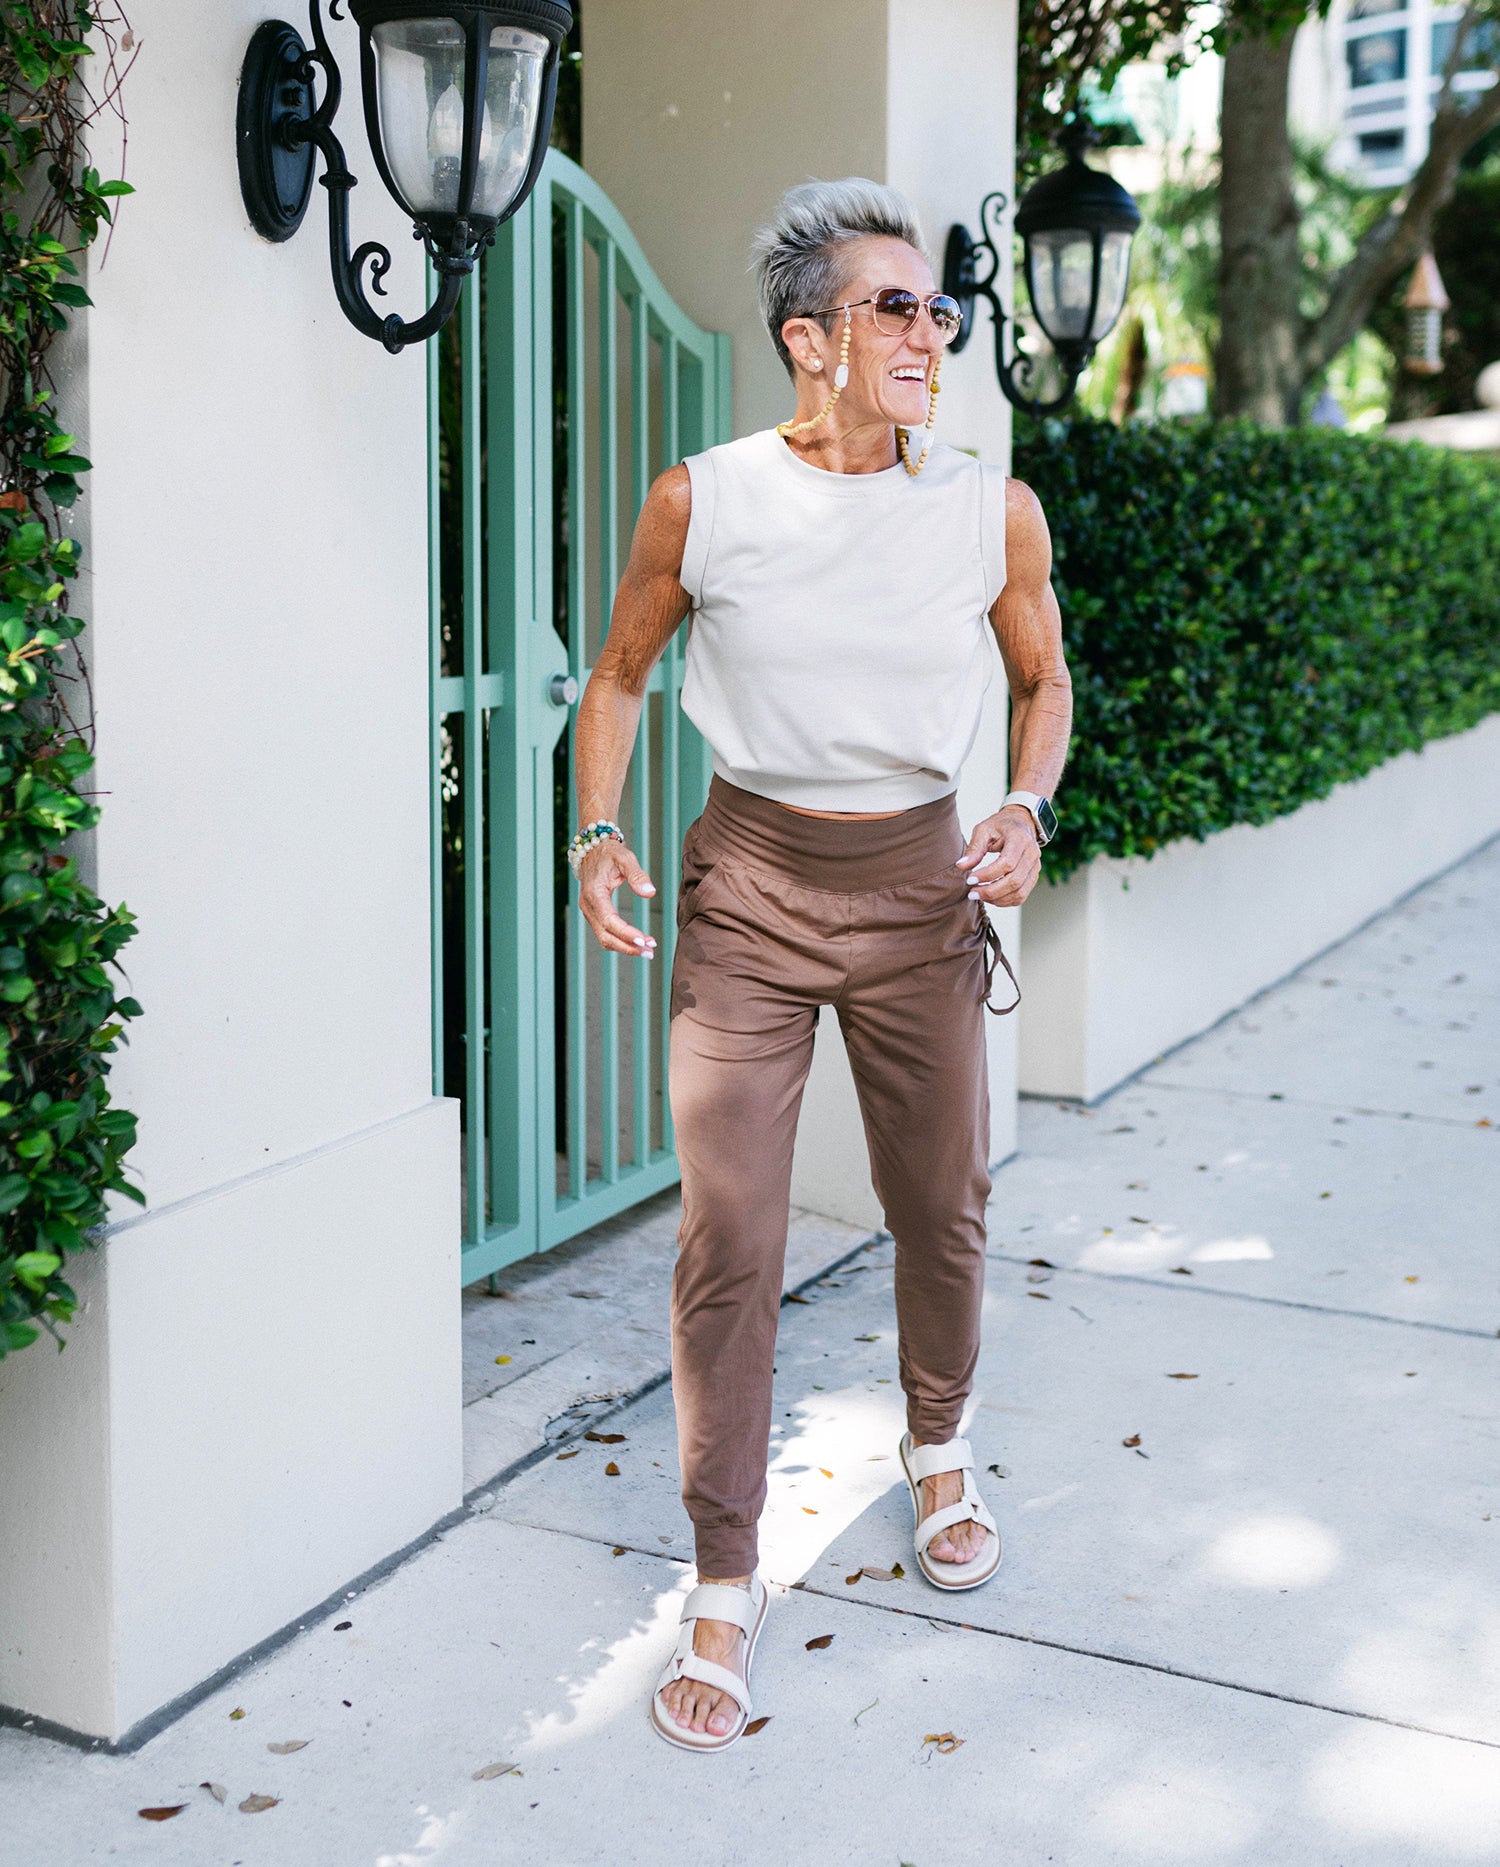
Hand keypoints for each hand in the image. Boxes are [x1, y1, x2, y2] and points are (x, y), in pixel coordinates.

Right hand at [576, 837, 657, 956]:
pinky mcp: (593, 914)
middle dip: (628, 947)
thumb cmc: (610, 853)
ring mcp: (588, 912)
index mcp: (594, 893)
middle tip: (651, 951)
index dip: (626, 934)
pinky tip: (637, 943)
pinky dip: (620, 941)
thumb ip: (637, 875)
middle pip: (605, 936)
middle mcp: (588, 906)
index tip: (644, 941)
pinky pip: (605, 933)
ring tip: (648, 950)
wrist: (592, 849)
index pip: (609, 921)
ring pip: (604, 938)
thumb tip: (650, 893)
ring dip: (625, 947)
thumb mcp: (625, 858)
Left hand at [955, 805, 1041, 907]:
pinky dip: (1005, 901)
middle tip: (972, 893)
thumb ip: (974, 848)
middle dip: (991, 891)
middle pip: (1014, 881)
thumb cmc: (1001, 826)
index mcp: (1019, 839)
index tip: (970, 880)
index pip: (1006, 863)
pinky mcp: (1033, 876)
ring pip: (1019, 892)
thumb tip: (961, 866)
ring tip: (979, 895)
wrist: (1021, 823)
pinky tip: (991, 897)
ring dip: (997, 899)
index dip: (987, 875)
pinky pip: (1022, 895)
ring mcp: (1035, 867)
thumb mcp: (984, 830)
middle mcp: (1032, 854)